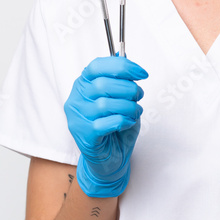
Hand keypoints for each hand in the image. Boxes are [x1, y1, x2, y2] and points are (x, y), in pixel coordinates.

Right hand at [64, 55, 148, 197]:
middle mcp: (76, 100)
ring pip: (105, 105)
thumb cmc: (114, 125)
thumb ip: (121, 80)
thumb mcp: (119, 98)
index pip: (97, 66)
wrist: (109, 158)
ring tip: (135, 111)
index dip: (122, 66)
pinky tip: (127, 122)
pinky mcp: (85, 136)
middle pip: (102, 84)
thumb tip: (126, 60)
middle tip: (139, 96)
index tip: (142, 73)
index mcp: (83, 85)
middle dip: (129, 89)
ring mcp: (78, 118)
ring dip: (128, 106)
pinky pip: (107, 123)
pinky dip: (123, 121)